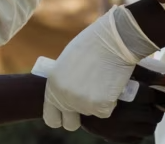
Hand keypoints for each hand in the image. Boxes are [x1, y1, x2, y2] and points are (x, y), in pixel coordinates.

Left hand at [43, 8, 159, 130]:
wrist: (113, 39)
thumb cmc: (92, 44)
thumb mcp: (67, 62)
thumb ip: (64, 82)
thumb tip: (67, 94)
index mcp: (51, 85)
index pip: (51, 117)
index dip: (61, 116)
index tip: (70, 112)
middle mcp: (63, 97)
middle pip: (70, 124)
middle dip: (78, 117)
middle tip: (89, 102)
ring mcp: (81, 103)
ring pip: (91, 113)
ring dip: (97, 102)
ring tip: (102, 80)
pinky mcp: (100, 105)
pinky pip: (106, 111)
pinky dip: (110, 101)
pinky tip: (110, 83)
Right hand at [80, 66, 164, 143]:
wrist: (71, 92)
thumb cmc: (100, 76)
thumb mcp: (124, 70)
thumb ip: (150, 76)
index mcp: (130, 93)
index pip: (154, 97)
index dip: (154, 93)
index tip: (149, 91)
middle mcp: (126, 113)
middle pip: (154, 115)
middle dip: (153, 108)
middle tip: (146, 102)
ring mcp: (119, 128)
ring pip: (147, 129)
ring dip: (147, 120)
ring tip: (138, 111)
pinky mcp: (113, 137)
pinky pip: (135, 139)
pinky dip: (136, 131)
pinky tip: (129, 121)